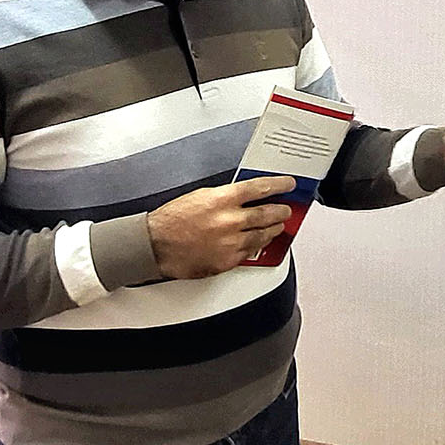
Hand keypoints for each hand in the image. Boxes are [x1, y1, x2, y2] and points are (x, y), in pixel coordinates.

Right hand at [146, 176, 296, 278]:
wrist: (156, 245)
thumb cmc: (173, 220)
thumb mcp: (200, 196)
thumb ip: (225, 196)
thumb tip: (245, 196)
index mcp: (222, 200)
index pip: (259, 188)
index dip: (278, 185)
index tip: (288, 184)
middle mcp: (229, 221)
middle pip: (267, 213)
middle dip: (281, 211)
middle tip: (286, 209)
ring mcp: (230, 242)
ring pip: (263, 235)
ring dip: (273, 230)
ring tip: (277, 226)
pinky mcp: (228, 260)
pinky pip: (250, 252)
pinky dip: (256, 245)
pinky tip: (258, 242)